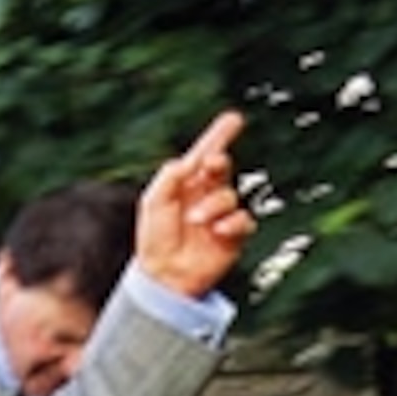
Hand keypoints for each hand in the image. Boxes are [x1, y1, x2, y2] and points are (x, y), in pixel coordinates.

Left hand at [134, 110, 256, 299]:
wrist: (166, 276)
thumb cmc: (155, 239)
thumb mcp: (153, 202)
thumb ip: (169, 177)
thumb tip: (189, 161)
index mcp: (185, 184)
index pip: (205, 154)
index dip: (219, 136)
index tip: (234, 119)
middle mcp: (205, 195)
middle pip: (222, 167)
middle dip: (218, 163)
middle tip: (211, 165)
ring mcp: (220, 214)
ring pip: (229, 195)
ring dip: (214, 205)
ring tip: (196, 221)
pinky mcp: (233, 235)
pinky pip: (243, 220)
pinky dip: (232, 223)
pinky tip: (217, 231)